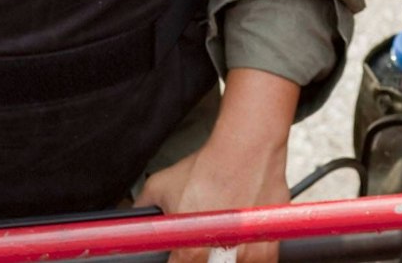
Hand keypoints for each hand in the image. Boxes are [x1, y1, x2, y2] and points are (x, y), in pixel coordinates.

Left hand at [136, 68, 298, 262]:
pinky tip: (241, 241)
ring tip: (221, 240)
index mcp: (191, 248)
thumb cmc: (208, 167)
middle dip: (201, 258)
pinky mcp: (270, 250)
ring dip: (226, 258)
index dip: (175, 262)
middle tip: (200, 243)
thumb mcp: (161, 185)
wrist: (247, 149)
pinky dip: (249, 255)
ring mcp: (248, 255)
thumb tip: (132, 219)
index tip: (177, 255)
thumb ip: (143, 209)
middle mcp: (221, 256)